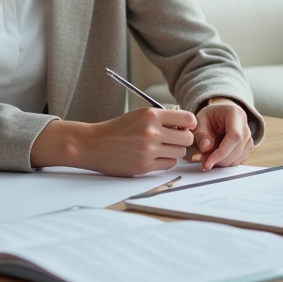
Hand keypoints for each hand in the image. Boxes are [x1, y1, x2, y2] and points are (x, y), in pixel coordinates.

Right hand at [30, 108, 196, 175]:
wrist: (94, 144)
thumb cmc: (118, 128)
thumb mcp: (140, 114)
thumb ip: (162, 118)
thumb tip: (187, 124)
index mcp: (151, 115)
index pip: (187, 118)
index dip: (189, 124)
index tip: (184, 126)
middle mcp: (151, 132)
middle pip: (187, 138)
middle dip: (183, 138)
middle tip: (174, 138)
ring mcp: (148, 150)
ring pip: (180, 152)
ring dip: (174, 150)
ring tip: (161, 147)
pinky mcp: (144, 166)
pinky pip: (168, 164)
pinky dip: (165, 161)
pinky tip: (154, 156)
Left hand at [192, 98, 253, 169]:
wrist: (220, 113)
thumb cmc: (210, 115)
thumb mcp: (200, 120)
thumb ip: (201, 133)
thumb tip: (206, 148)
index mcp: (234, 114)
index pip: (234, 136)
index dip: (222, 152)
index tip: (208, 163)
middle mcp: (245, 124)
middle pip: (238, 148)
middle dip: (220, 159)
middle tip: (205, 161)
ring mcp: (248, 135)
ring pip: (240, 155)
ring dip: (223, 162)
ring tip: (209, 158)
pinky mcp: (247, 145)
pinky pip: (240, 158)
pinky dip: (228, 162)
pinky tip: (218, 158)